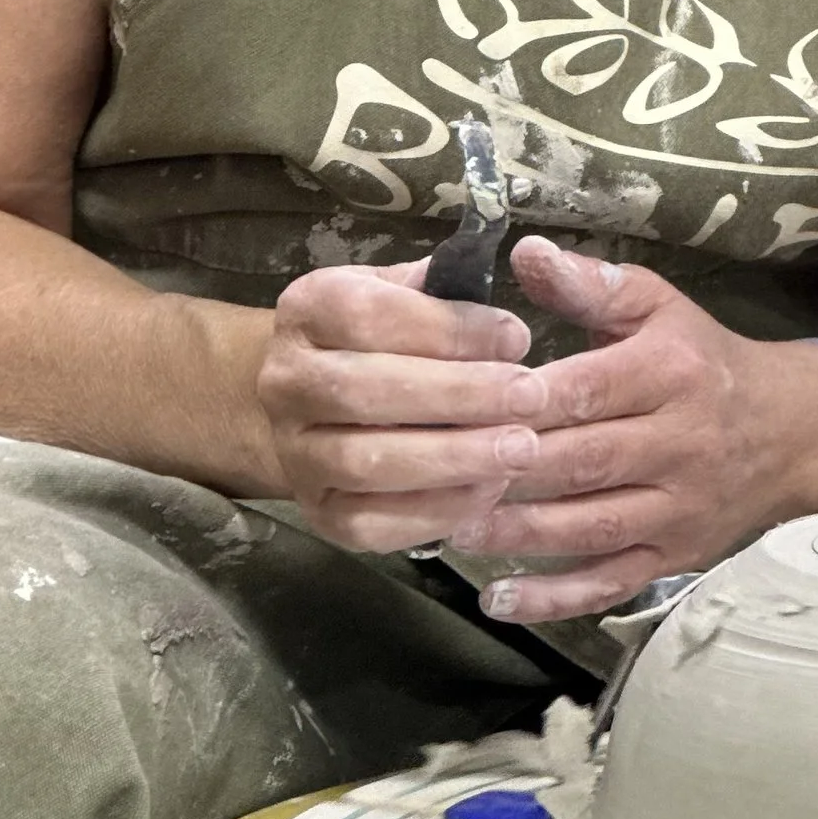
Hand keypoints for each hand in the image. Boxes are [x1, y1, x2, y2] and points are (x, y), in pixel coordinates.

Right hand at [259, 259, 545, 552]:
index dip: (447, 328)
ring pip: (365, 463)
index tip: (516, 339)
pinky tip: (489, 490)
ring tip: (521, 448)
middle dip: (458, 395)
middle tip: (531, 396)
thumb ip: (445, 294)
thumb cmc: (379, 340)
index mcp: (307, 311)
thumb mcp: (402, 294)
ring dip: (453, 457)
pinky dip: (436, 511)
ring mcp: (294, 453)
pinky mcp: (316, 513)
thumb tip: (503, 330)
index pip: (368, 315)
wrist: (316, 405)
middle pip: (364, 391)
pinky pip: (371, 524)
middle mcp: (286, 382)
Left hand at [447, 237, 817, 623]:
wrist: (793, 431)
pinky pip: (612, 582)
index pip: (590, 389)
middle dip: (511, 471)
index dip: (527, 401)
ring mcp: (677, 509)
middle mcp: (678, 444)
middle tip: (440, 474)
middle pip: (585, 462)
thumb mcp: (660, 307)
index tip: (464, 403)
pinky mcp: (674, 556)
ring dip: (521, 534)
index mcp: (669, 374)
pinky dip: (556, 598)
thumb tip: (525, 252)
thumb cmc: (704, 361)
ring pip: (592, 527)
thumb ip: (592, 285)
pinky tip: (500, 602)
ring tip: (454, 529)